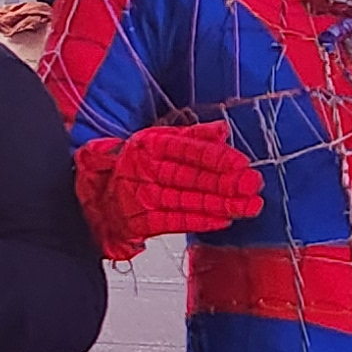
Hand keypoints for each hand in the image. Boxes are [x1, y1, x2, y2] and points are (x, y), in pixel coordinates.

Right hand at [74, 121, 263, 263]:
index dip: (215, 157)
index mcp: (150, 145)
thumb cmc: (135, 166)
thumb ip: (192, 136)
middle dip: (226, 182)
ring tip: (247, 205)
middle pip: (191, 177)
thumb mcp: (159, 141)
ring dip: (222, 204)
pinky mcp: (143, 221)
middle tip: (251, 185)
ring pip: (188, 200)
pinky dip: (202, 221)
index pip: (187, 150)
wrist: (99, 197)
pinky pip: (177, 221)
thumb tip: (221, 130)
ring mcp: (144, 197)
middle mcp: (146, 170)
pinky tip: (223, 219)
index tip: (240, 163)